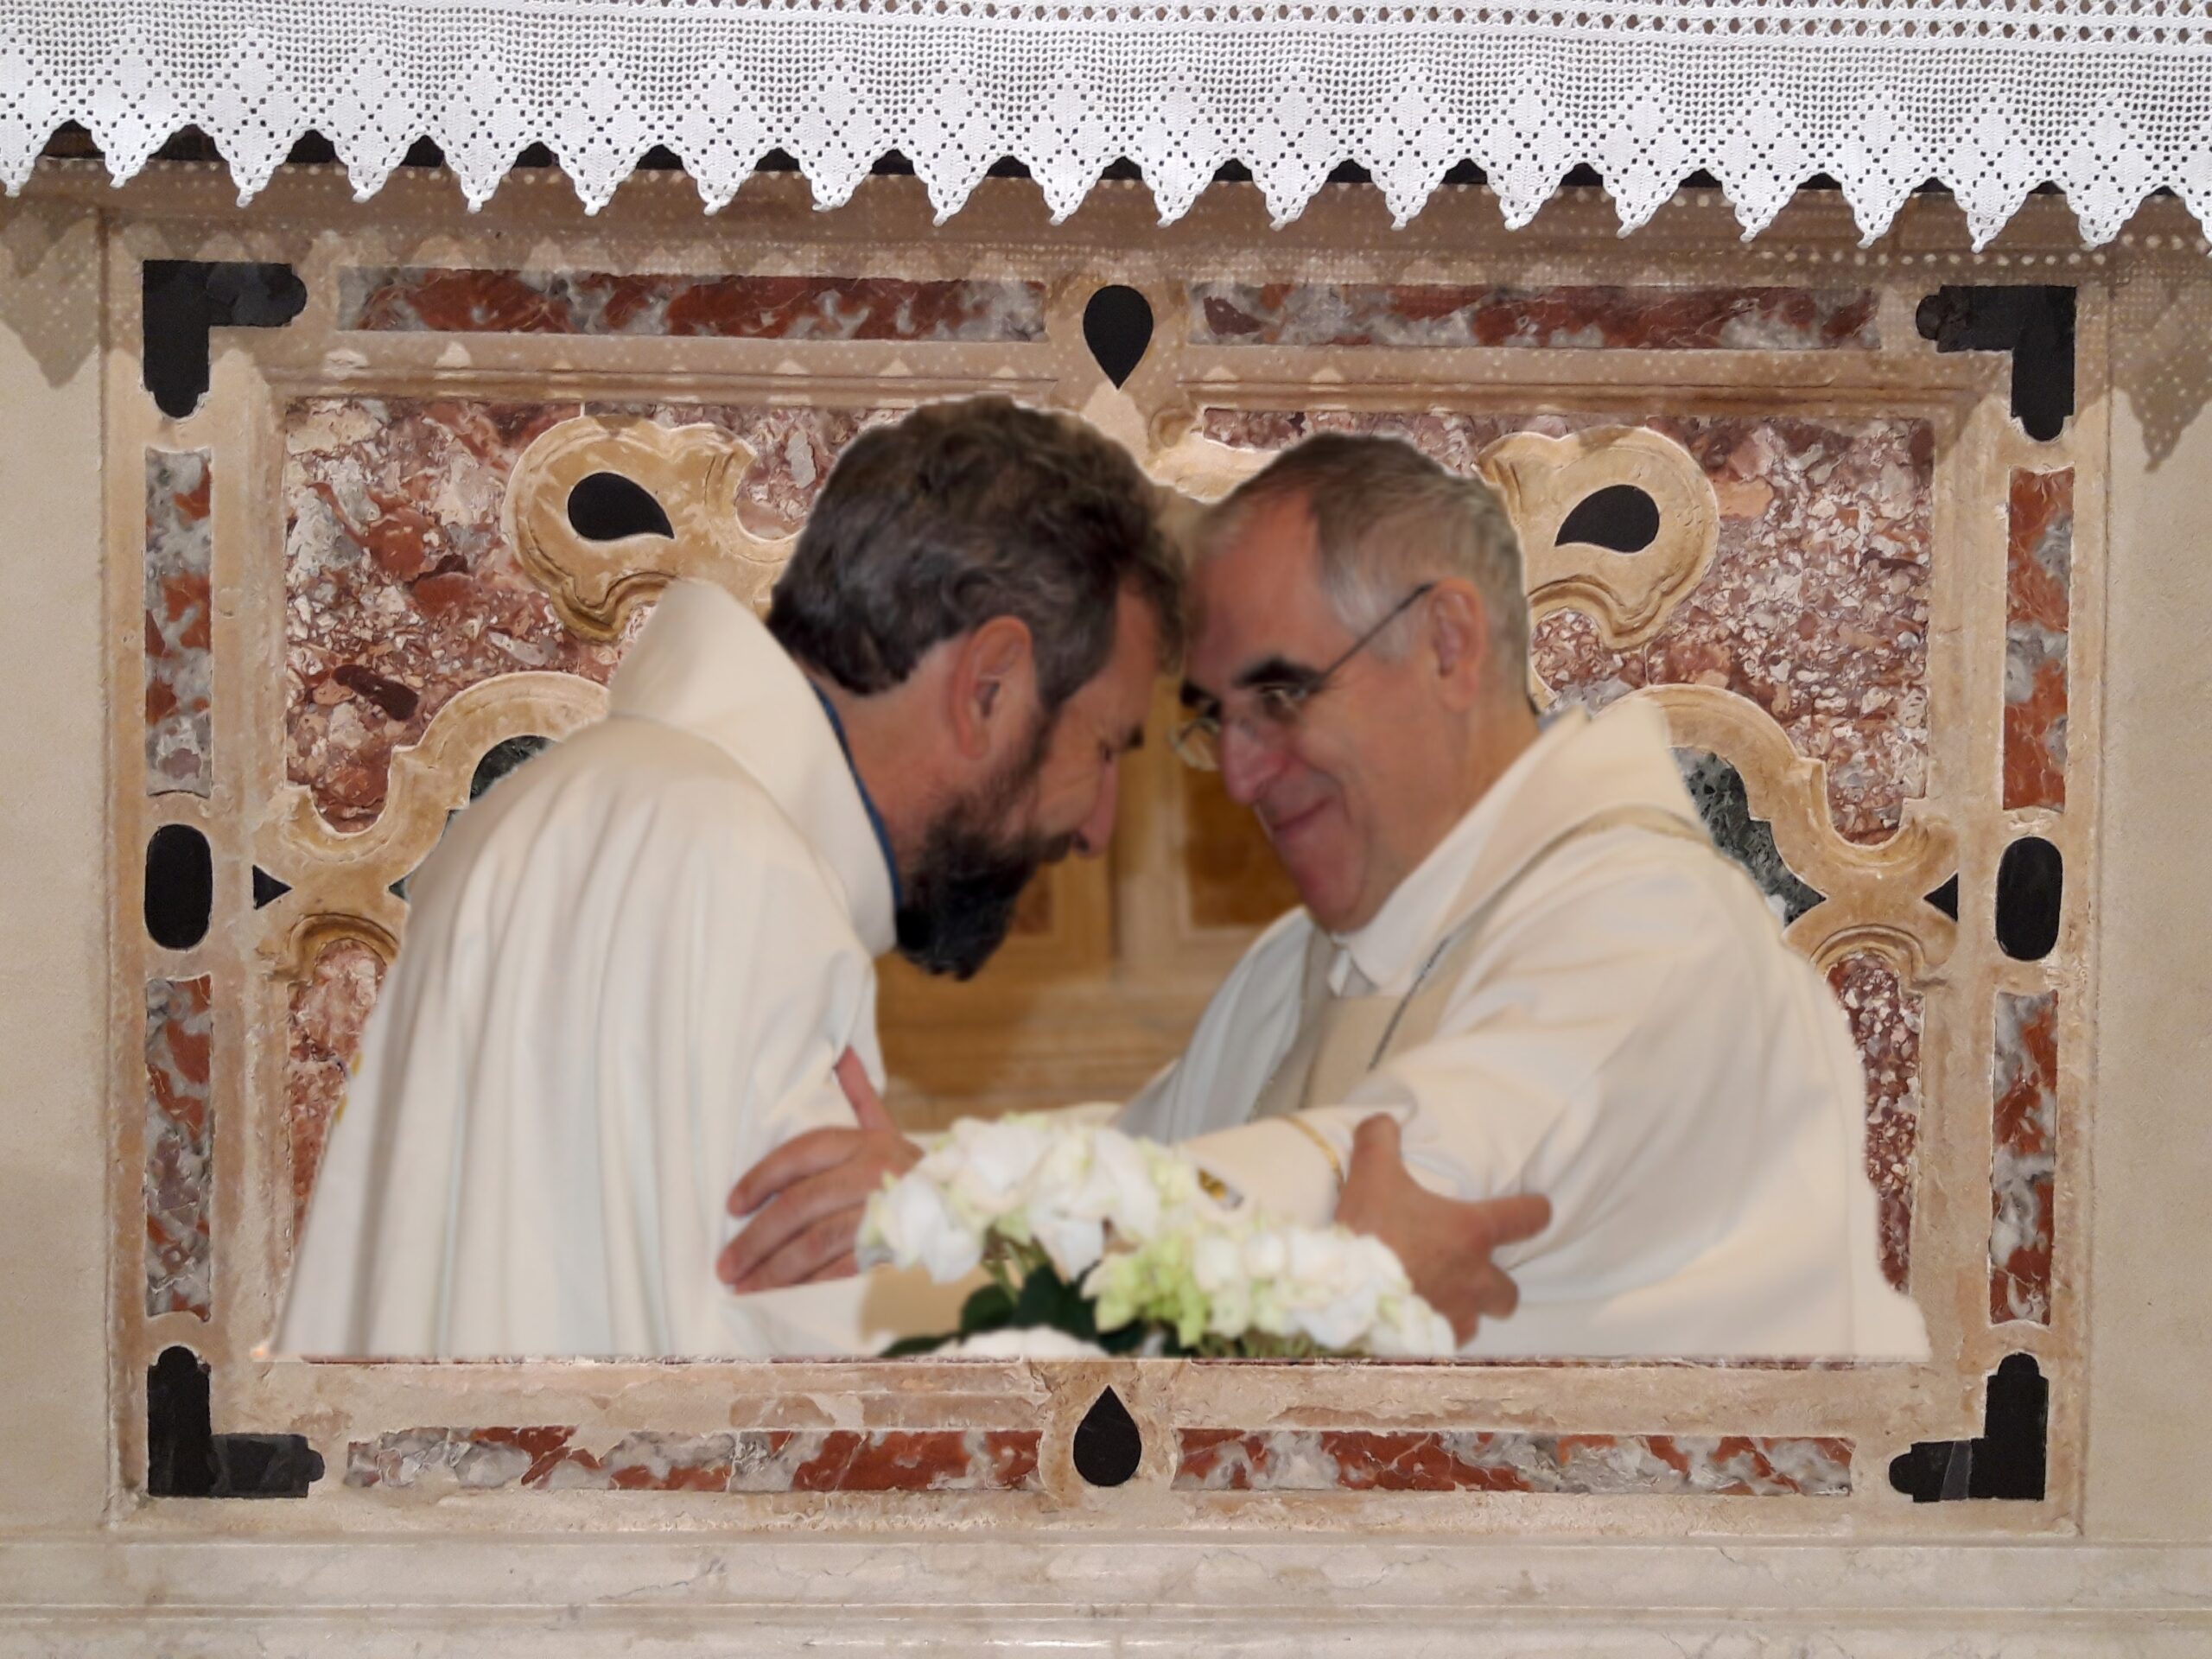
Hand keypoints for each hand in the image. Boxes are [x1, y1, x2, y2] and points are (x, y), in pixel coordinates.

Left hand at [715, 1049, 921, 1293]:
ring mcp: (879, 1212)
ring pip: (813, 1242)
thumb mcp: (887, 1127)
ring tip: (741, 1286)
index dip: (760, 1178)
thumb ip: (859, 1095)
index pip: (799, 1154)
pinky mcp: (888, 1247)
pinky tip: (779, 1295)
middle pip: (798, 1204)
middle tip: (725, 1264)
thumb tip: (842, 1051)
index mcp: (864, 1142)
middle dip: (755, 1238)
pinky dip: (805, 1285)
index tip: (732, 1205)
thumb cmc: (915, 1170)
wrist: (969, 1205)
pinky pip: (838, 1269)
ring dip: (772, 1269)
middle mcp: (870, 1173)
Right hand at [1332, 1114, 1551, 1345]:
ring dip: (1467, 1309)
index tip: (1537, 1209)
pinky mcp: (1436, 1343)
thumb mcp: (1371, 1174)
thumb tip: (1384, 1120)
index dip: (1536, 1211)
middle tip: (1471, 1271)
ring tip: (1440, 1300)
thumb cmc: (1370, 1233)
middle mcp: (1476, 1277)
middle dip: (1497, 1282)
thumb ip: (1380, 1140)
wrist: (1348, 1295)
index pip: (1527, 1217)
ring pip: (1480, 1317)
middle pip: (1510, 1289)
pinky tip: (1417, 1323)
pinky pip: (1449, 1341)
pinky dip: (1438, 1332)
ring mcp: (1458, 1314)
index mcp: (1471, 1232)